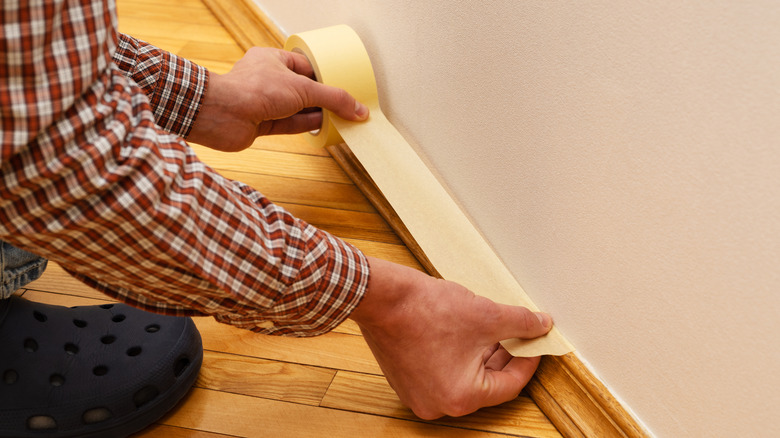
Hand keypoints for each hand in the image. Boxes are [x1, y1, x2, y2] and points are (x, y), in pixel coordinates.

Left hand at [187, 47, 368, 151]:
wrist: (222, 115)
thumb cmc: (252, 90)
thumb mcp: (303, 89)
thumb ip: (333, 99)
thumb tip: (358, 109)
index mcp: (273, 59)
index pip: (307, 67)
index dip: (326, 77)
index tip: (344, 86)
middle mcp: (268, 79)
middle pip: (303, 89)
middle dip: (323, 98)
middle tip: (345, 105)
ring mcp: (264, 102)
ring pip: (297, 108)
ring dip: (317, 114)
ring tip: (340, 118)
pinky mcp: (261, 123)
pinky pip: (289, 124)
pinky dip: (306, 126)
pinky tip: (324, 127)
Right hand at [350, 257, 552, 419]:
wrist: (381, 296)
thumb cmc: (426, 309)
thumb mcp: (486, 315)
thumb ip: (520, 323)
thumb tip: (540, 325)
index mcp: (461, 397)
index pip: (510, 385)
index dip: (528, 360)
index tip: (536, 343)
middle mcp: (438, 405)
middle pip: (486, 383)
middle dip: (504, 355)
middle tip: (517, 333)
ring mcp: (418, 394)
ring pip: (464, 377)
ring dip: (480, 354)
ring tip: (491, 328)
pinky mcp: (405, 379)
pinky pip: (442, 372)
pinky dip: (457, 355)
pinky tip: (465, 331)